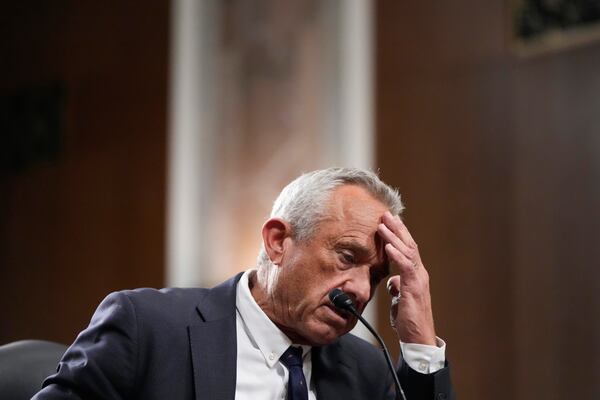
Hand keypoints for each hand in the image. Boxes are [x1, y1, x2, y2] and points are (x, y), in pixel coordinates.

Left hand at [377, 211, 436, 344]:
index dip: (398, 234)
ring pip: (408, 252)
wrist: (418, 338)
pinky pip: (406, 267)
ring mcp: (419, 279)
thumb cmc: (409, 320)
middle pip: (409, 245)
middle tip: (387, 214)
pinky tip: (388, 246)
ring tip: (383, 224)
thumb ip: (398, 288)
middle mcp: (420, 273)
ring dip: (394, 237)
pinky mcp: (414, 288)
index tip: (389, 221)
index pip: (408, 249)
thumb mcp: (400, 300)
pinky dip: (397, 255)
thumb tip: (392, 281)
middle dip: (397, 228)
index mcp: (416, 275)